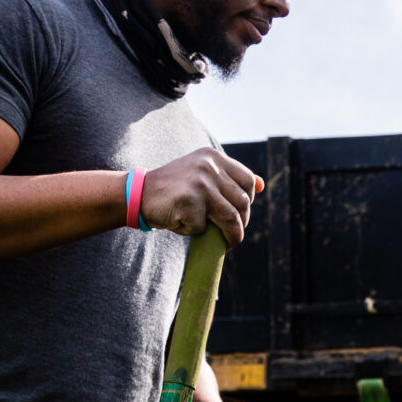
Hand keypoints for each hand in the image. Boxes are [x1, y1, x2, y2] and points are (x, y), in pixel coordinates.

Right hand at [141, 149, 260, 246]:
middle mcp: (208, 166)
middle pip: (242, 203)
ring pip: (230, 218)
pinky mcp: (188, 202)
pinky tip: (182, 224)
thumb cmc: (175, 189)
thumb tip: (263, 184)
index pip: (248, 182)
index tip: (238, 214)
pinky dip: (194, 232)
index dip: (247, 202)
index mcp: (214, 157)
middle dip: (241, 224)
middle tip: (231, 234)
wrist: (139, 193)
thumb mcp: (203, 175)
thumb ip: (230, 179)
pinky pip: (203, 228)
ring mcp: (199, 183)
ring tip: (226, 244)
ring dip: (231, 237)